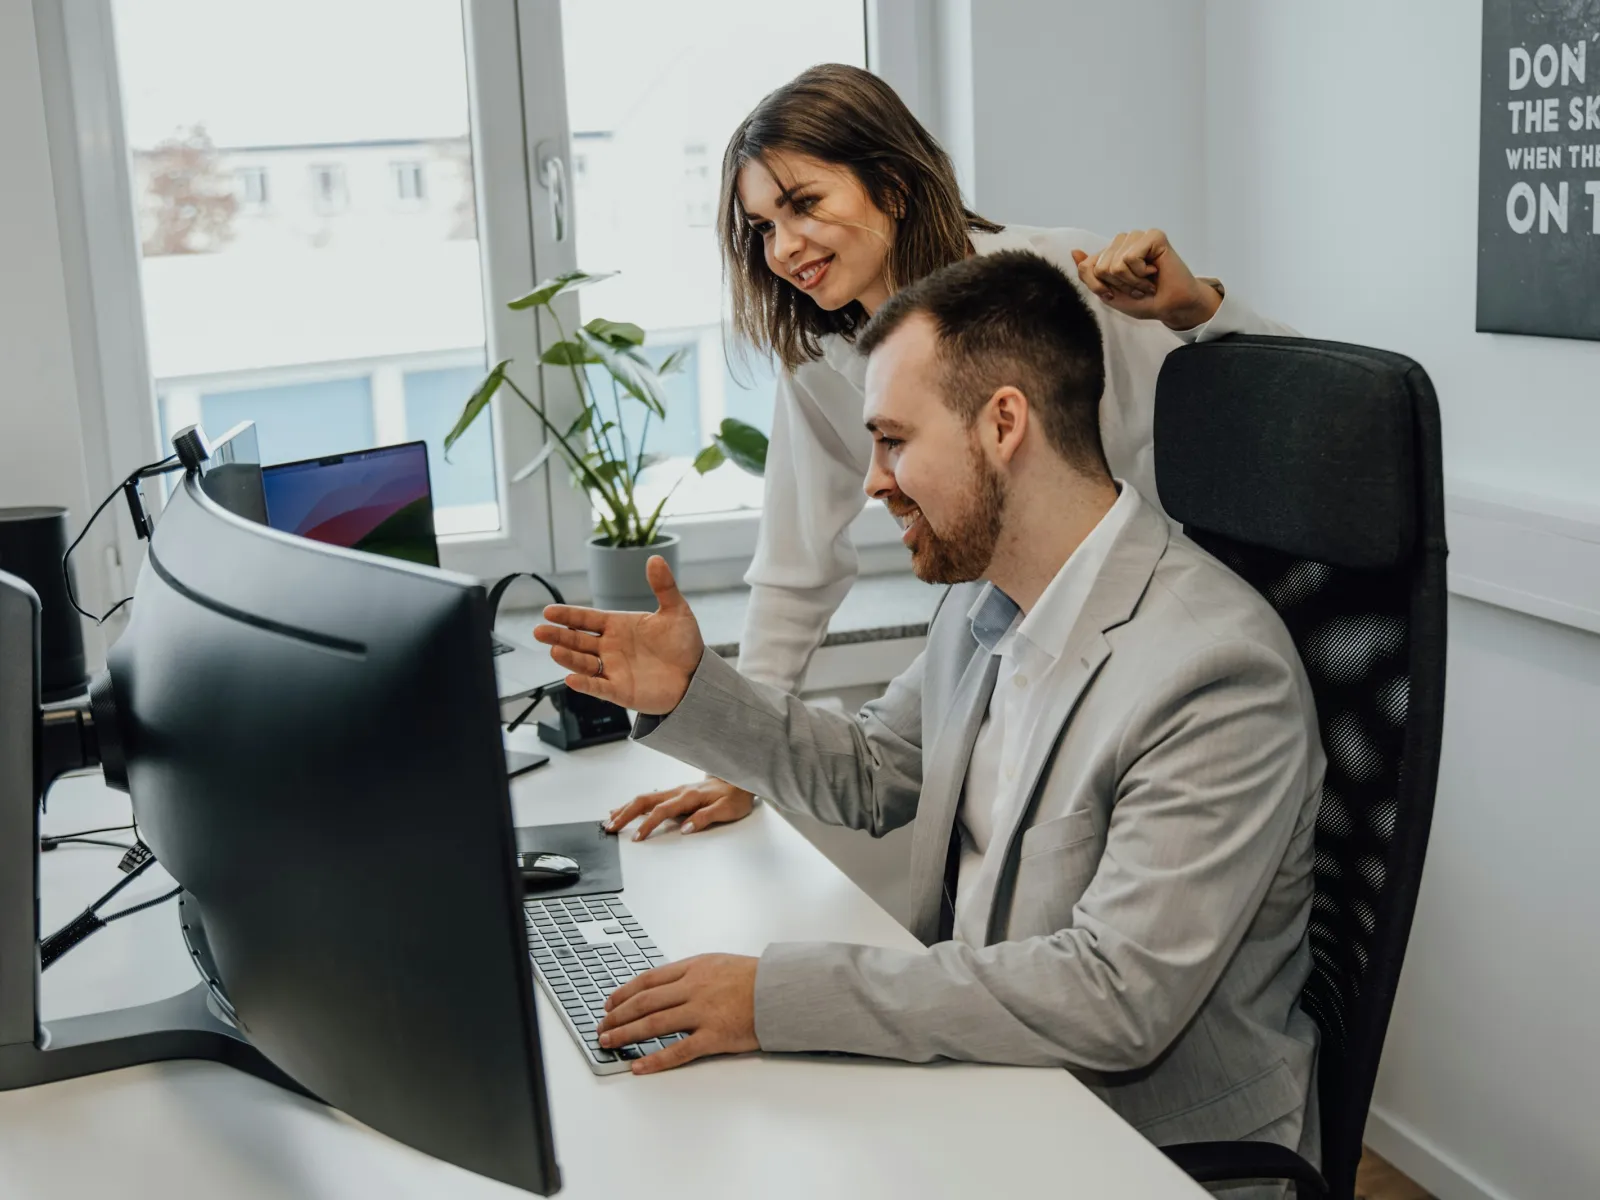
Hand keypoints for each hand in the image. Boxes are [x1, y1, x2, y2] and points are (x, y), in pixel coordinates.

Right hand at [533, 556, 703, 713]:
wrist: (697, 676)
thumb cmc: (684, 644)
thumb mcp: (676, 611)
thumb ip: (663, 586)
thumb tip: (655, 558)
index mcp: (618, 626)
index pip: (587, 619)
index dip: (568, 616)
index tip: (548, 611)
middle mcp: (610, 647)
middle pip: (578, 640)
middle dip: (558, 635)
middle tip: (539, 631)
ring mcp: (613, 669)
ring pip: (584, 663)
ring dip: (568, 658)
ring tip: (554, 650)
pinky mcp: (621, 691)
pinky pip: (598, 687)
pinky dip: (585, 684)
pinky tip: (571, 679)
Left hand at [597, 954, 759, 1074]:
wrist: (783, 990)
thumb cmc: (754, 978)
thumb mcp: (717, 963)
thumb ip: (690, 974)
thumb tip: (661, 987)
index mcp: (692, 968)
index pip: (647, 980)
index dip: (623, 993)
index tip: (609, 1004)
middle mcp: (693, 988)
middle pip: (644, 1002)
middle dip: (617, 1016)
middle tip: (602, 1028)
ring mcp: (702, 1012)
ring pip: (654, 1024)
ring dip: (626, 1034)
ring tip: (609, 1043)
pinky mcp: (714, 1036)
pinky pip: (678, 1050)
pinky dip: (655, 1060)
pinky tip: (639, 1066)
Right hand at [606, 776, 755, 840]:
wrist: (741, 779)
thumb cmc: (735, 796)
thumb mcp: (726, 810)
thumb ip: (705, 818)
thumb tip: (685, 828)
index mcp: (689, 796)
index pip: (662, 811)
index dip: (648, 825)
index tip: (637, 838)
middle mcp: (679, 791)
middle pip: (645, 800)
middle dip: (626, 813)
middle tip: (611, 827)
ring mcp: (676, 791)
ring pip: (645, 797)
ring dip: (626, 808)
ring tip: (611, 818)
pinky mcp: (676, 794)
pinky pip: (651, 797)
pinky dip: (635, 804)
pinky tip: (627, 809)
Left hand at [1071, 229, 1220, 329]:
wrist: (1170, 306)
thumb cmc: (1143, 300)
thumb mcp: (1108, 293)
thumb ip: (1089, 274)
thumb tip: (1074, 251)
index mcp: (1110, 252)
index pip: (1086, 267)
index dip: (1099, 287)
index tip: (1117, 293)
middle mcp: (1123, 241)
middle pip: (1100, 267)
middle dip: (1119, 286)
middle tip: (1138, 287)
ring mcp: (1138, 236)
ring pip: (1115, 264)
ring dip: (1132, 281)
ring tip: (1146, 281)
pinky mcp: (1153, 236)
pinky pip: (1130, 258)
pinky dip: (1141, 273)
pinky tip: (1154, 272)